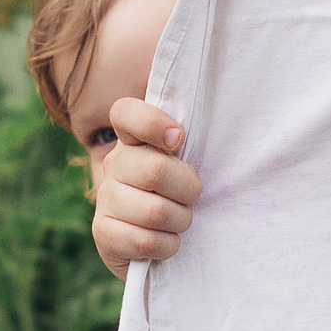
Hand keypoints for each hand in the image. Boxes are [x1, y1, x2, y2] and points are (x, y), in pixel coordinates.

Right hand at [90, 98, 201, 273]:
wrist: (156, 242)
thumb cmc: (180, 195)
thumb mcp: (187, 162)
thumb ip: (190, 138)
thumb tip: (227, 84)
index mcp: (133, 140)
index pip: (126, 113)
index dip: (153, 123)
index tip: (178, 139)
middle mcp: (114, 164)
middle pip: (155, 169)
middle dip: (187, 190)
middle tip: (192, 197)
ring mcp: (105, 198)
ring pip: (153, 211)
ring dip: (179, 221)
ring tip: (179, 221)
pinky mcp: (103, 232)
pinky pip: (144, 241)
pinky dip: (166, 246)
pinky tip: (166, 241)